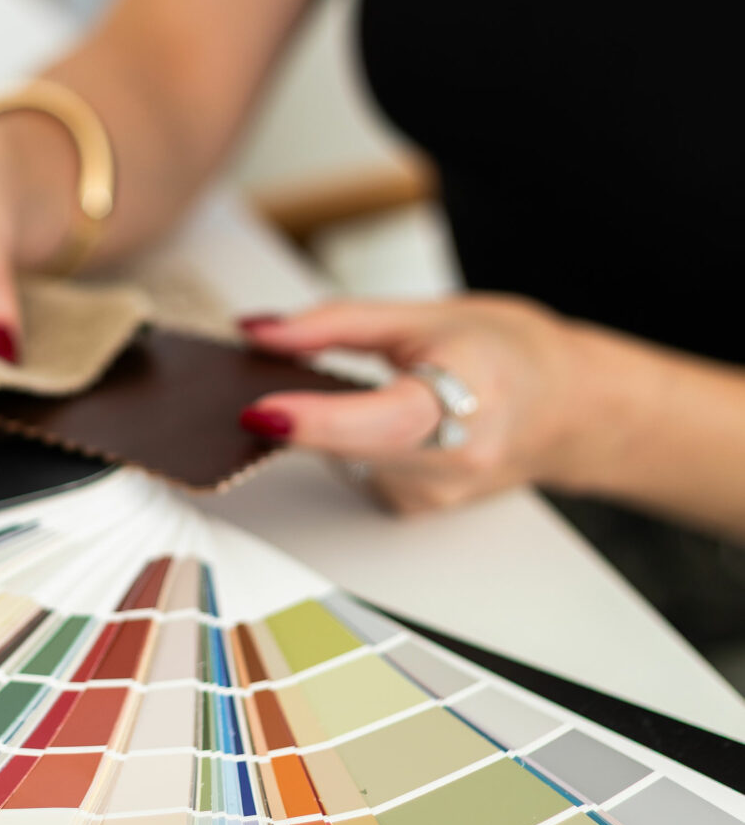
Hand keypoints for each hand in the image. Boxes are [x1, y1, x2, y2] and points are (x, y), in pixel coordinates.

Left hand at [238, 294, 590, 513]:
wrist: (564, 407)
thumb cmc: (509, 353)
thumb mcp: (426, 315)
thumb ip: (335, 323)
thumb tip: (260, 332)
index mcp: (472, 395)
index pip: (385, 420)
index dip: (319, 420)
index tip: (261, 410)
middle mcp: (456, 460)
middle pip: (349, 446)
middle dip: (300, 414)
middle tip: (263, 382)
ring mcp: (437, 494)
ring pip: (342, 460)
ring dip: (324, 426)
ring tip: (356, 387)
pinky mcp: (416, 509)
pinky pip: (354, 472)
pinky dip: (345, 443)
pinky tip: (372, 418)